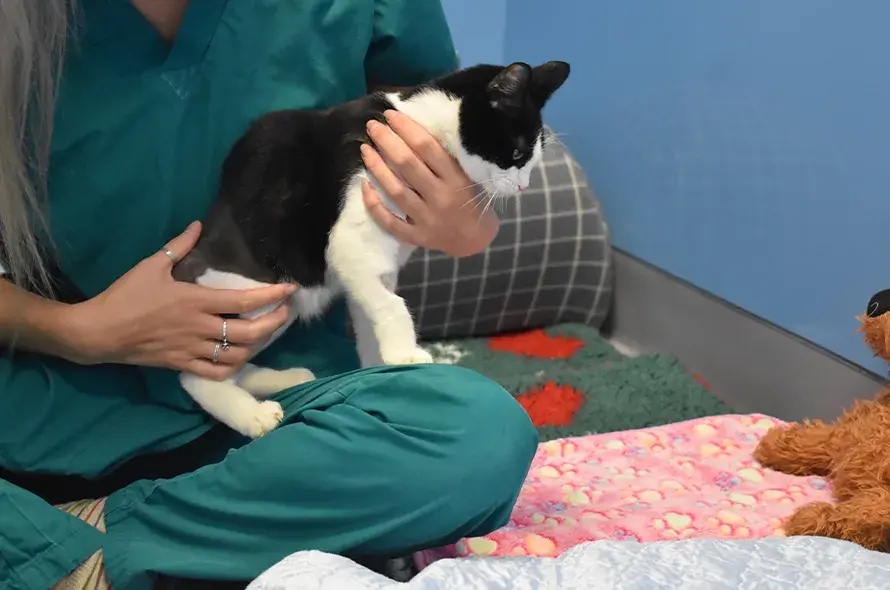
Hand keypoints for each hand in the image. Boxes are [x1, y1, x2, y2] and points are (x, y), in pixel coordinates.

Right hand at [62, 222, 295, 379]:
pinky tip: (239, 356)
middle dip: (274, 323)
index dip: (271, 296)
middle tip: (285, 313)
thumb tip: (198, 224)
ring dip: (257, 345)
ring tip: (265, 333)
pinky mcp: (183, 365)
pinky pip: (217, 372)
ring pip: (237, 355)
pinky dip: (233, 366)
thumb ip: (179, 246)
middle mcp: (199, 328)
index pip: (244, 300)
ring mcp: (192, 349)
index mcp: (195, 301)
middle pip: (250, 332)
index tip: (289, 289)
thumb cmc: (125, 296)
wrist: (99, 332)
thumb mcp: (151, 265)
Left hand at [360, 110, 498, 256]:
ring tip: (365, 149)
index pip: (427, 147)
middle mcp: (441, 197)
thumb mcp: (466, 174)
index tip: (391, 115)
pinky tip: (364, 185)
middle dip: (387, 141)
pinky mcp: (416, 236)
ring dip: (376, 167)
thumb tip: (411, 128)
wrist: (474, 239)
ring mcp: (427, 219)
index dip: (406, 128)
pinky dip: (374, 204)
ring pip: (395, 190)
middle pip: (407, 165)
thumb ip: (444, 157)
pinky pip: (389, 221)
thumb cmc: (469, 199)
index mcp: (456, 178)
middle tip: (373, 126)